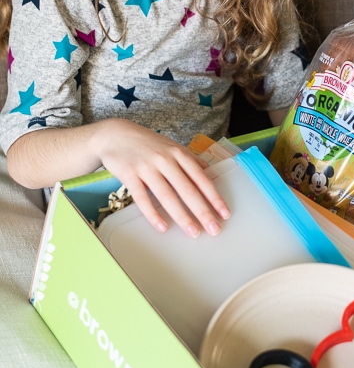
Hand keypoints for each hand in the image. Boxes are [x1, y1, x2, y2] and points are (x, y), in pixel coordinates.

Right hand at [96, 120, 229, 237]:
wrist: (115, 134)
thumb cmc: (147, 143)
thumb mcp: (172, 146)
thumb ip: (190, 160)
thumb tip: (210, 173)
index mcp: (179, 153)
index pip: (200, 178)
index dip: (214, 196)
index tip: (224, 213)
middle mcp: (165, 159)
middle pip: (187, 189)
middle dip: (202, 211)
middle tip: (214, 229)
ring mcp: (147, 167)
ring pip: (167, 196)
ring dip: (181, 216)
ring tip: (193, 232)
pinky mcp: (130, 175)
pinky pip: (142, 199)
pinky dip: (153, 214)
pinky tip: (163, 227)